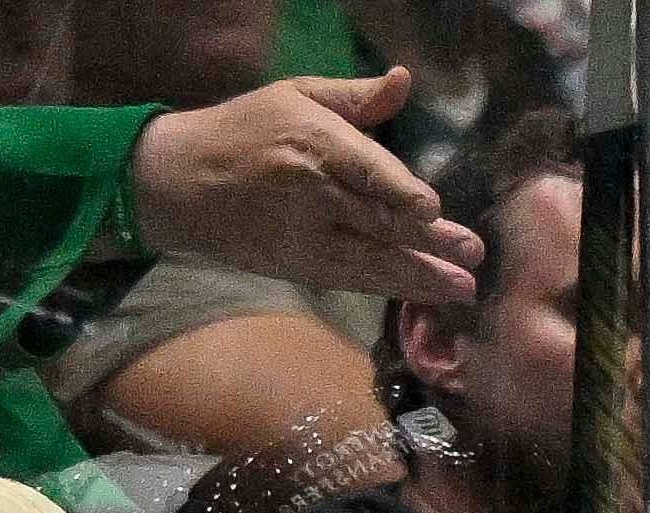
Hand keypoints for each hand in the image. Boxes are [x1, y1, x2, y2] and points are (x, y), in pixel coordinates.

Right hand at [130, 70, 473, 310]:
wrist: (178, 179)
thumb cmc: (245, 130)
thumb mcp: (295, 97)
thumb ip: (355, 98)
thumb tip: (403, 80)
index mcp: (312, 141)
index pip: (367, 170)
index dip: (401, 191)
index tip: (432, 206)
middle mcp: (310, 190)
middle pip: (379, 220)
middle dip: (429, 241)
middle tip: (472, 253)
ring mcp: (303, 233)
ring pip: (371, 258)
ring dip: (420, 276)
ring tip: (461, 288)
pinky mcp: (298, 264)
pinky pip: (352, 279)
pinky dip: (389, 287)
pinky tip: (423, 294)